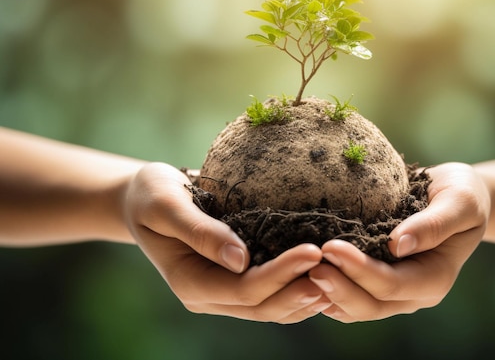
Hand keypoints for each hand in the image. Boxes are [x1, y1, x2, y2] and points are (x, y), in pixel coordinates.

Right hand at [123, 162, 328, 322]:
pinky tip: (324, 276)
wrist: (146, 199)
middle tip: (338, 269)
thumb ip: (199, 231)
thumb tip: (240, 259)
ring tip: (340, 277)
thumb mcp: (166, 205)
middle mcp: (209, 295)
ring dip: (305, 296)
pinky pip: (272, 294)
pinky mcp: (236, 280)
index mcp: (190, 281)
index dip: (280, 274)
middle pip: (263, 306)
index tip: (313, 250)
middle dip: (300, 289)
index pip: (243, 289)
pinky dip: (298, 288)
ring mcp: (223, 292)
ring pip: (271, 307)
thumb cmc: (152, 194)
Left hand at [308, 162, 489, 321]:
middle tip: (308, 265)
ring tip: (301, 272)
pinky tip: (305, 276)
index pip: (392, 284)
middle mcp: (413, 293)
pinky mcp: (378, 283)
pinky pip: (351, 297)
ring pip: (357, 308)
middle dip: (338, 287)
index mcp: (435, 277)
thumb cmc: (462, 194)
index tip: (331, 246)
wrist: (456, 197)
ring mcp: (395, 293)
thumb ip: (435, 224)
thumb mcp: (461, 201)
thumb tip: (399, 245)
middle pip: (370, 304)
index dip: (360, 270)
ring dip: (328, 293)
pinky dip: (328, 292)